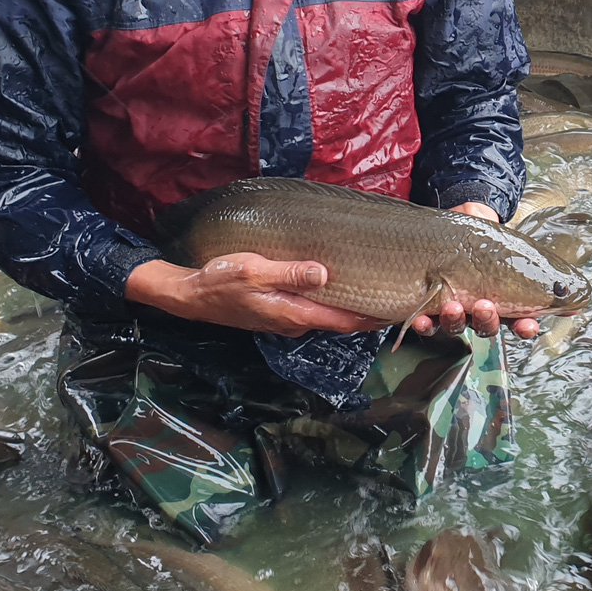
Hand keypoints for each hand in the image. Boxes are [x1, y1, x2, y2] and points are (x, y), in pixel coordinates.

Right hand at [125, 255, 387, 337]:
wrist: (188, 295)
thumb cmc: (219, 280)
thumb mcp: (254, 270)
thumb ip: (289, 272)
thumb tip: (325, 273)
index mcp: (294, 313)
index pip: (345, 320)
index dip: (375, 317)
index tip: (403, 310)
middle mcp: (295, 320)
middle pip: (342, 320)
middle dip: (371, 313)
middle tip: (401, 297)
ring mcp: (286, 318)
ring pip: (329, 315)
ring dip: (353, 307)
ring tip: (379, 289)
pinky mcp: (277, 311)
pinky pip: (313, 309)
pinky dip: (333, 302)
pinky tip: (339, 286)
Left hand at [408, 203, 540, 339]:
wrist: (462, 216)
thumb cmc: (493, 239)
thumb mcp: (521, 252)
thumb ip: (547, 277)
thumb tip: (581, 298)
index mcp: (507, 301)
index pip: (519, 322)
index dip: (524, 327)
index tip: (528, 324)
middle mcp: (481, 309)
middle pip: (486, 326)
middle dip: (487, 320)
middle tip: (486, 305)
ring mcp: (455, 308)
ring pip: (456, 325)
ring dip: (455, 320)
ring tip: (453, 305)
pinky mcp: (429, 304)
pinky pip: (426, 322)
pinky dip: (425, 324)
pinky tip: (423, 318)